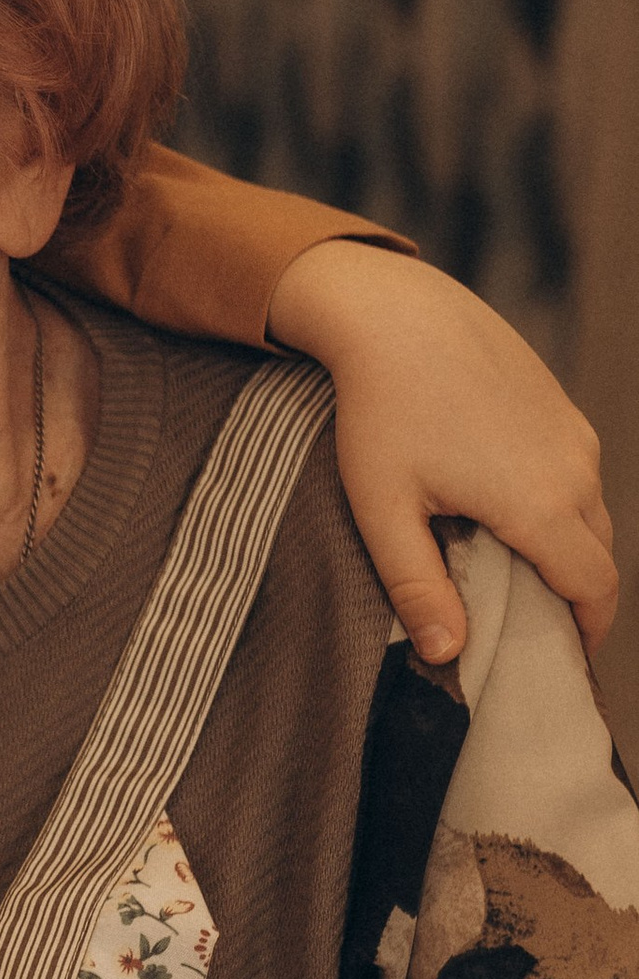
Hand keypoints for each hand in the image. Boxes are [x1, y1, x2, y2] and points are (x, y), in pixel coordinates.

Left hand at [269, 242, 614, 659]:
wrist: (394, 314)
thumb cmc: (380, 412)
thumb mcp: (384, 510)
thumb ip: (418, 587)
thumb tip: (448, 655)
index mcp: (539, 504)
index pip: (593, 589)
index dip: (586, 635)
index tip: (564, 665)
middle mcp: (573, 469)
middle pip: (598, 556)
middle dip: (576, 600)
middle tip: (534, 633)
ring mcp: (572, 433)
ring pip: (589, 514)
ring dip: (566, 551)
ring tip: (515, 579)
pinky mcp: (559, 408)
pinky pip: (575, 475)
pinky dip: (558, 509)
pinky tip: (505, 516)